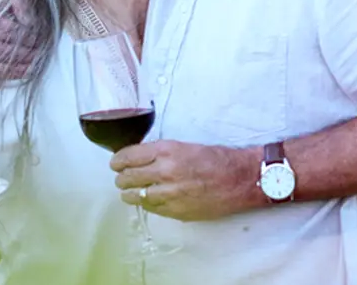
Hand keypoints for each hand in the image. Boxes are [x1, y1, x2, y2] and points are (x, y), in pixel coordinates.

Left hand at [111, 140, 254, 221]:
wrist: (241, 179)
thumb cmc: (217, 159)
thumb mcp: (185, 146)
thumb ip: (161, 153)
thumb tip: (139, 159)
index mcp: (166, 150)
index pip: (128, 156)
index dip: (118, 161)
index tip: (115, 163)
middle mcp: (164, 171)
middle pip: (128, 177)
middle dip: (122, 178)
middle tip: (121, 178)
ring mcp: (170, 193)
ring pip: (136, 196)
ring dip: (129, 193)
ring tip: (129, 192)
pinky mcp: (176, 210)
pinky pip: (151, 209)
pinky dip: (146, 204)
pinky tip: (147, 200)